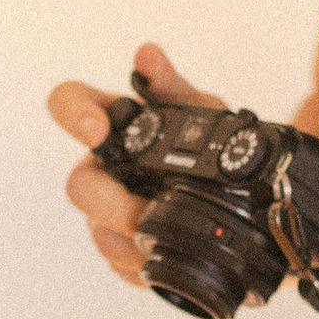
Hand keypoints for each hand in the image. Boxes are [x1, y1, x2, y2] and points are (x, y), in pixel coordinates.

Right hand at [46, 41, 223, 291]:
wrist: (250, 199)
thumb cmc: (211, 147)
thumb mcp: (203, 113)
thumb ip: (173, 87)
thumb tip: (147, 54)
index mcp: (113, 125)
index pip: (69, 102)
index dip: (73, 113)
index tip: (97, 129)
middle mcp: (102, 168)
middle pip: (78, 186)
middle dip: (112, 202)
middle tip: (149, 208)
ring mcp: (107, 213)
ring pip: (99, 233)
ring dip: (135, 238)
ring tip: (172, 235)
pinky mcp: (123, 251)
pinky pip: (120, 264)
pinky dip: (147, 263)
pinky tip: (170, 254)